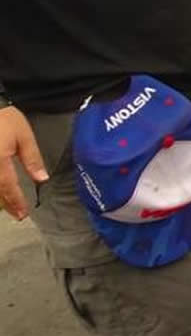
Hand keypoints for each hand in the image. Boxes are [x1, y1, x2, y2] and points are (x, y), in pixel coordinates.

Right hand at [0, 106, 46, 220]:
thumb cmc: (5, 120)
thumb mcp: (24, 137)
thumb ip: (32, 159)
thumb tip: (42, 179)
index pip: (8, 186)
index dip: (16, 201)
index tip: (23, 214)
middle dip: (6, 204)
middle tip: (17, 215)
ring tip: (9, 207)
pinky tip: (0, 192)